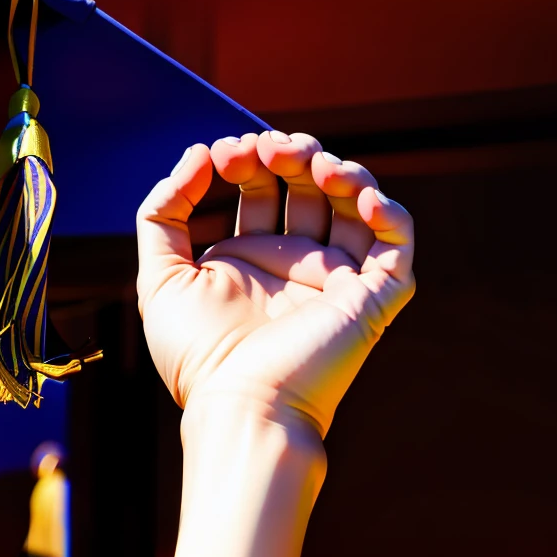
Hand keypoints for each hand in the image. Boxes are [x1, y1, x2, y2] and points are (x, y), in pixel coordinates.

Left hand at [134, 131, 415, 438]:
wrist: (243, 406)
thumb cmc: (200, 357)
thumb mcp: (160, 277)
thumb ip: (162, 213)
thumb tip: (197, 153)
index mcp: (251, 260)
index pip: (261, 189)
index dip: (247, 161)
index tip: (223, 153)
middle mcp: (296, 265)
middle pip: (308, 187)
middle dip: (289, 154)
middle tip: (265, 149)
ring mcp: (336, 278)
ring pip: (354, 203)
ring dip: (336, 169)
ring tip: (309, 160)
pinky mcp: (373, 296)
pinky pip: (397, 241)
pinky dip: (386, 209)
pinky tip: (355, 194)